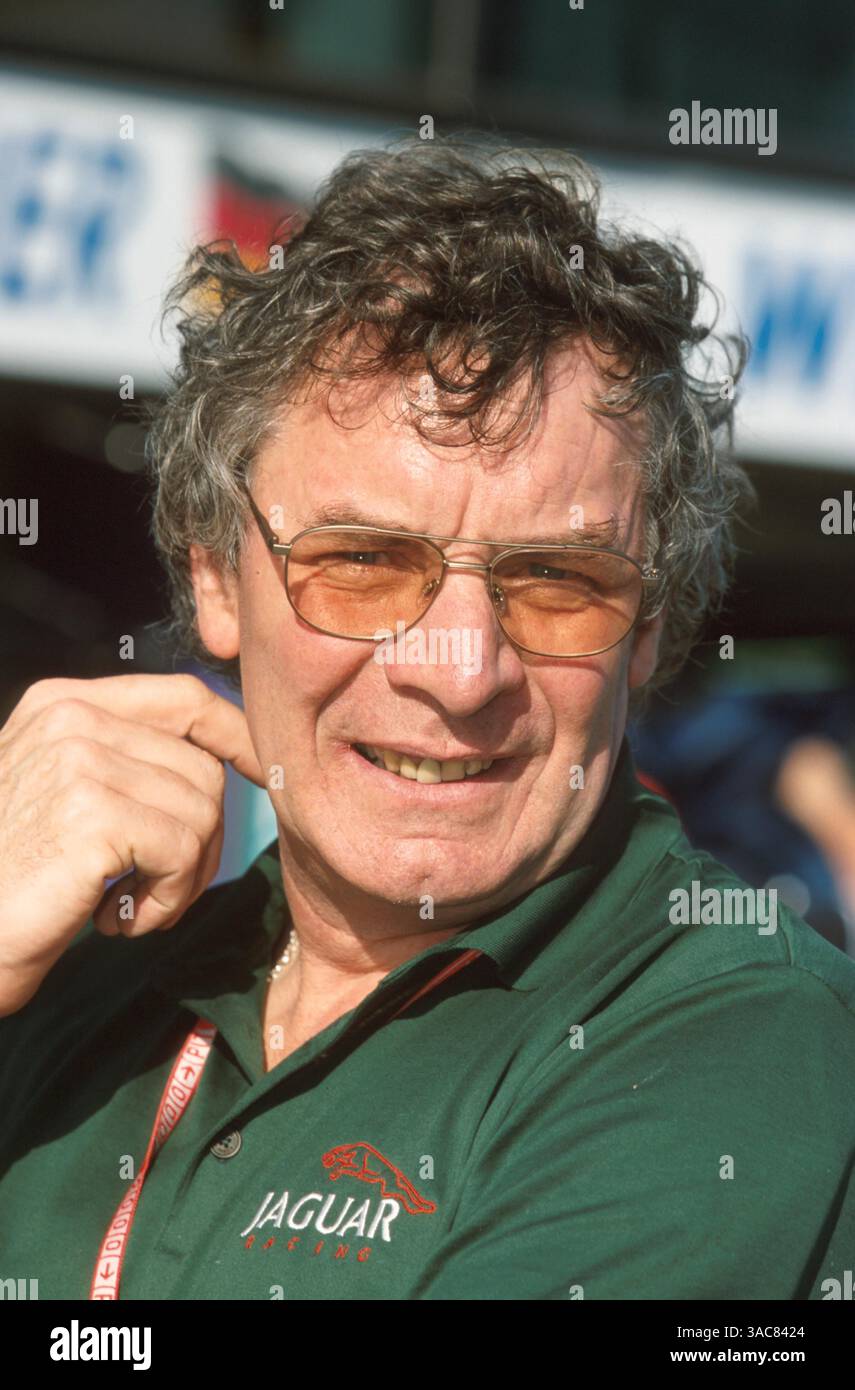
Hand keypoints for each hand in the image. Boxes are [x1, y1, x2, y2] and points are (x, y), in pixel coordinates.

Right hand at [0, 673, 265, 1015]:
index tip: (264, 774)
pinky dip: (165, 899)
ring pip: (203, 813)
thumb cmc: (12, 878)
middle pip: (203, 768)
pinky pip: (183, 852)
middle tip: (158, 890)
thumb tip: (222, 755)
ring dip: (181, 878)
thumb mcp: (62, 793)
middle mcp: (72, 718)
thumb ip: (124, 758)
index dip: (235, 736)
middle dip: (203, 840)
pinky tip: (114, 918)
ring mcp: (80, 761)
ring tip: (128, 906)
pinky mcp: (92, 814)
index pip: (184, 697)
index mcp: (64, 702)